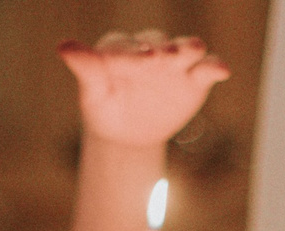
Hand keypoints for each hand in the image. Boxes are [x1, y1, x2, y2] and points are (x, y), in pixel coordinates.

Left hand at [58, 32, 229, 149]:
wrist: (130, 135)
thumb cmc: (106, 108)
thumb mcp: (93, 94)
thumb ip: (86, 69)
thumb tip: (63, 47)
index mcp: (122, 48)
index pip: (126, 46)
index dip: (131, 54)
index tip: (137, 61)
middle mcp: (150, 48)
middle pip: (158, 42)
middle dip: (161, 48)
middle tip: (163, 57)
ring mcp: (175, 63)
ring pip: (185, 48)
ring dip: (188, 48)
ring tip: (190, 52)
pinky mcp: (195, 79)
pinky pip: (207, 68)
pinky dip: (215, 66)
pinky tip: (221, 70)